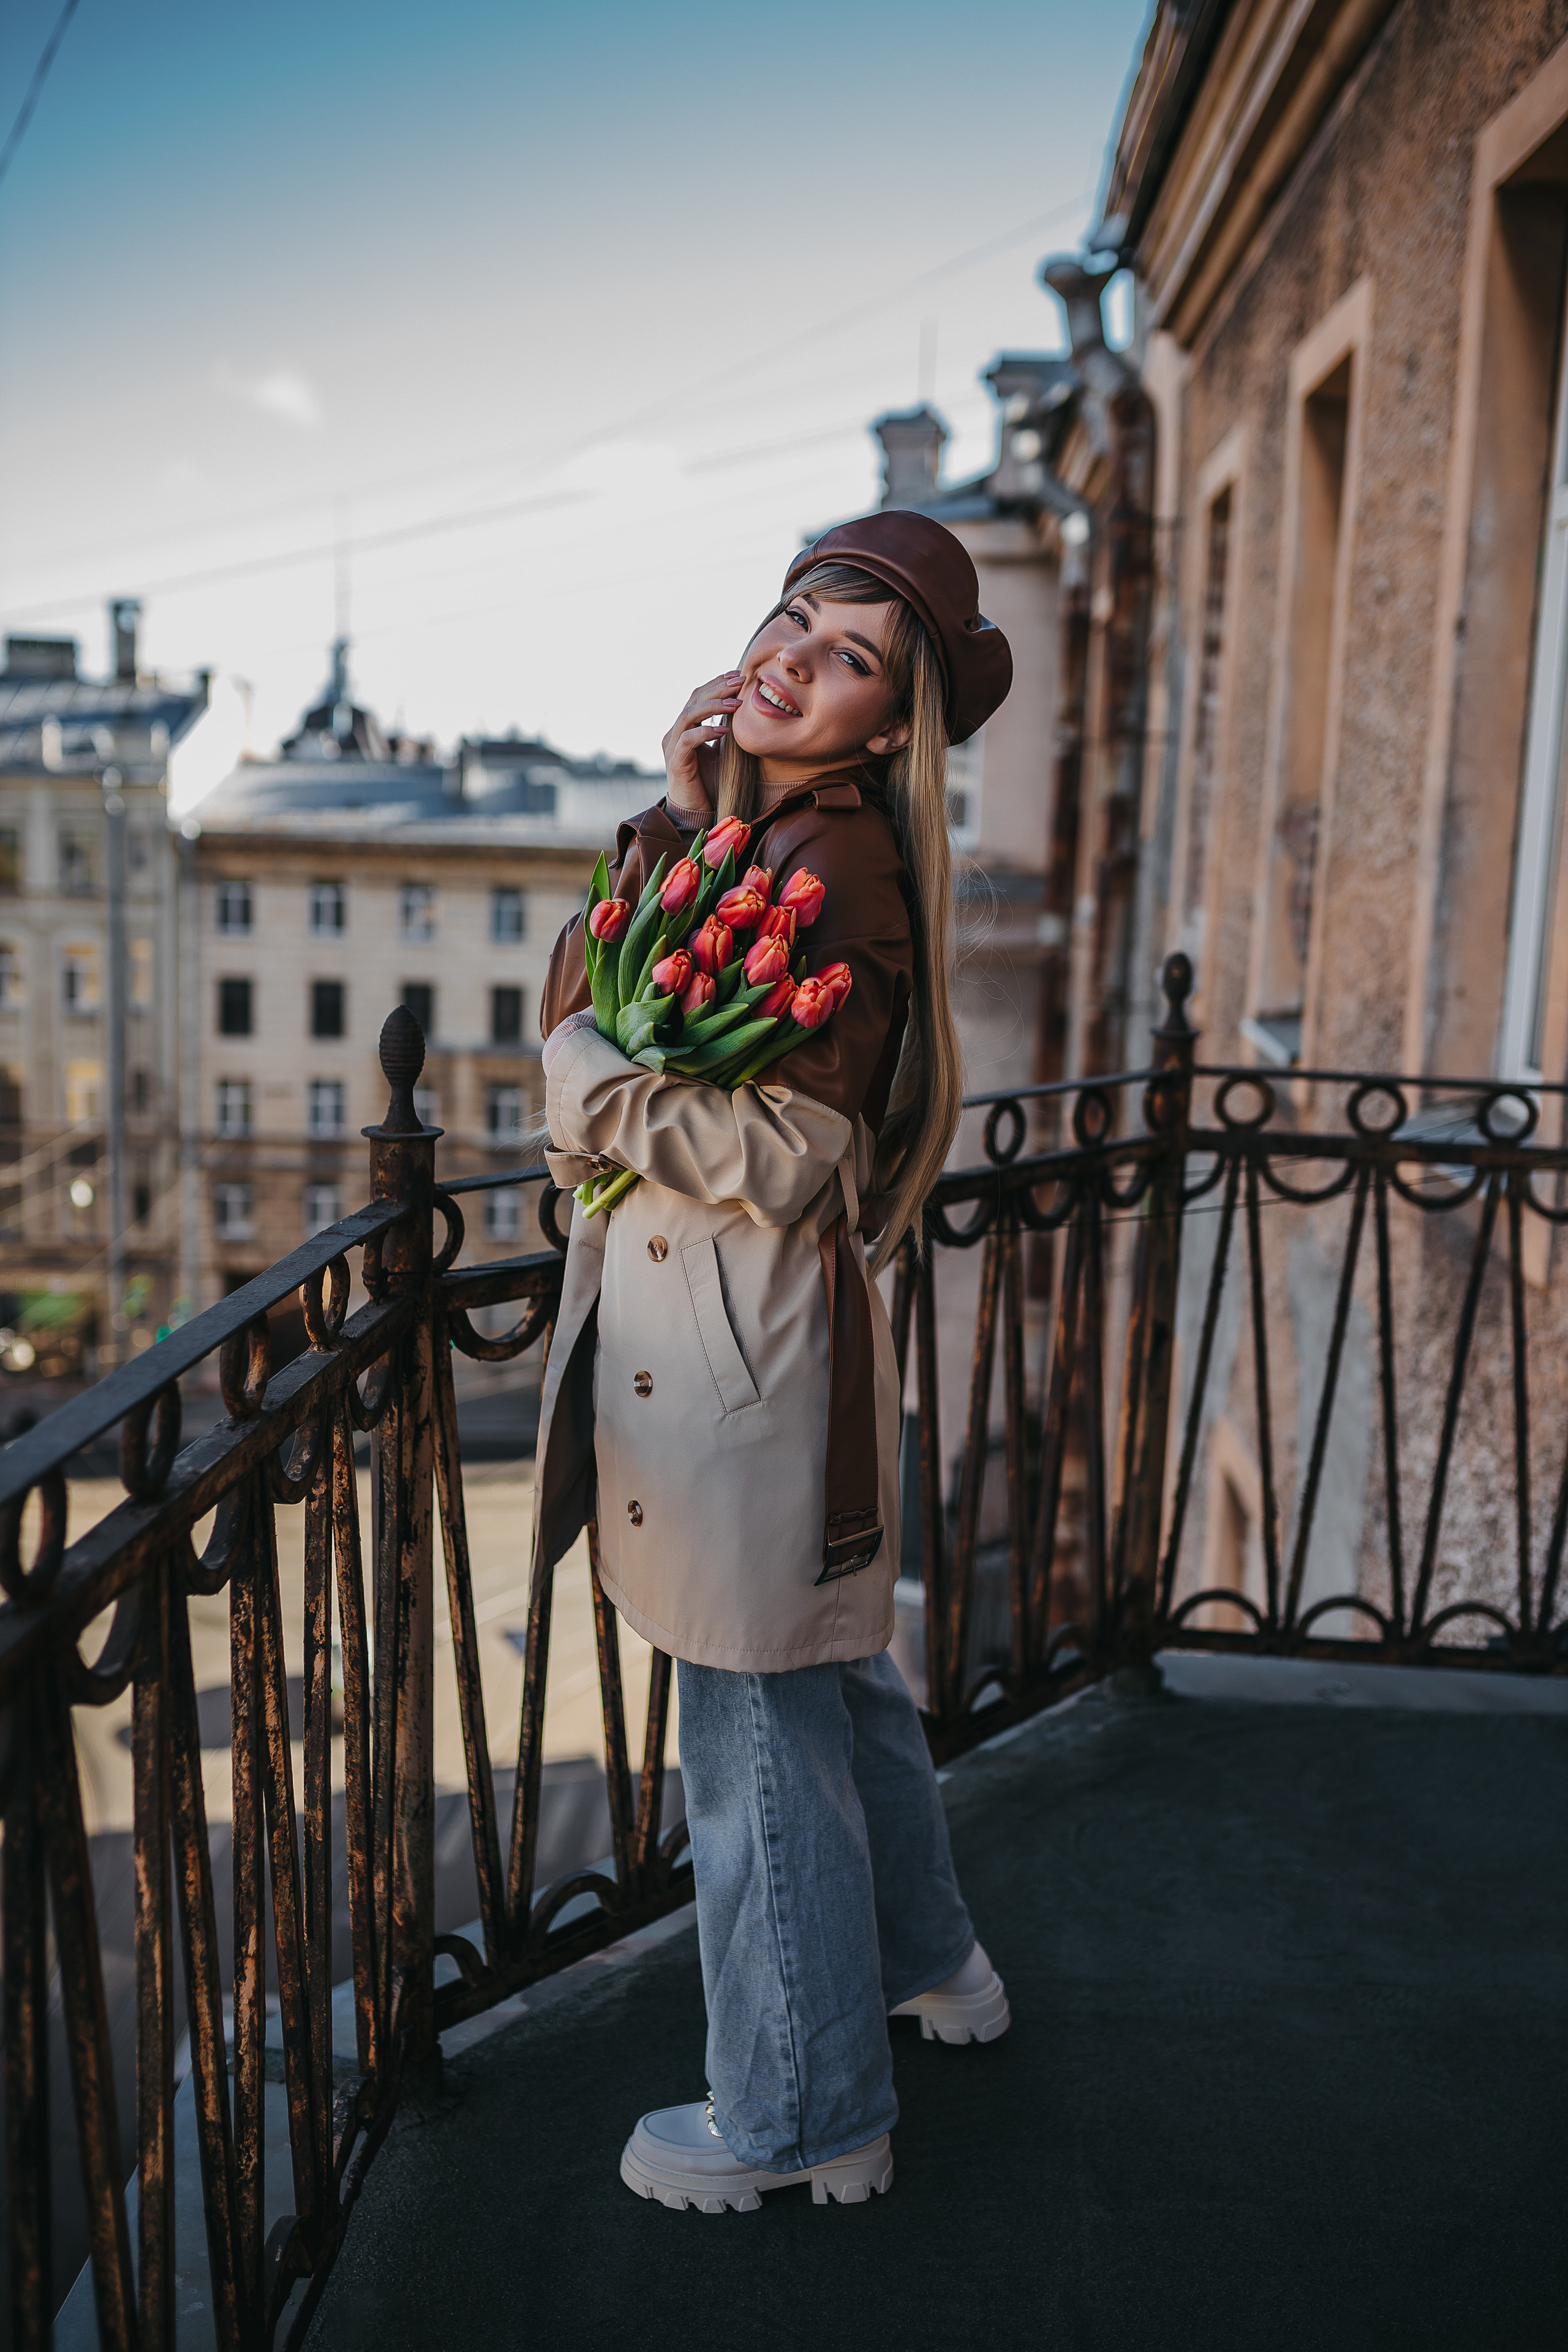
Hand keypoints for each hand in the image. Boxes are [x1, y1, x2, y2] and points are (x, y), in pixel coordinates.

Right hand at [662, 671, 742, 810]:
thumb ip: (725, 732)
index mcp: (684, 727)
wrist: (695, 812)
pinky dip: (706, 732)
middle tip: (741, 681)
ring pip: (689, 715)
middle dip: (719, 688)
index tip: (738, 674)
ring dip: (714, 706)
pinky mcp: (676, 762)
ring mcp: (672, 746)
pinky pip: (688, 740)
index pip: (698, 696)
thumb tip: (745, 713)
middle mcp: (675, 733)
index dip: (716, 683)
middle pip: (694, 700)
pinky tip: (724, 730)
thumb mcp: (720, 751)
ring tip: (736, 703)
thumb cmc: (709, 782)